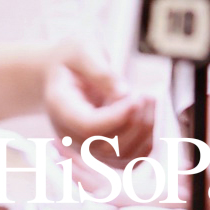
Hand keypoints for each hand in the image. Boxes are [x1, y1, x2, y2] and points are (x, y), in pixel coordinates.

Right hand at [44, 44, 154, 191]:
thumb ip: (99, 69)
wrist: (61, 75)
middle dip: (134, 122)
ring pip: (122, 157)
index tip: (136, 96)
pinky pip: (131, 160)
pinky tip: (149, 115)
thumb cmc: (71, 59)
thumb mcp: (81, 49)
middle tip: (146, 93)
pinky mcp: (104, 154)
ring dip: (145, 130)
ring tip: (150, 99)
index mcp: (60, 107)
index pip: (88, 126)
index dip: (116, 117)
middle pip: (107, 146)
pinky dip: (147, 141)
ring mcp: (87, 149)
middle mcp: (71, 135)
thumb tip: (124, 93)